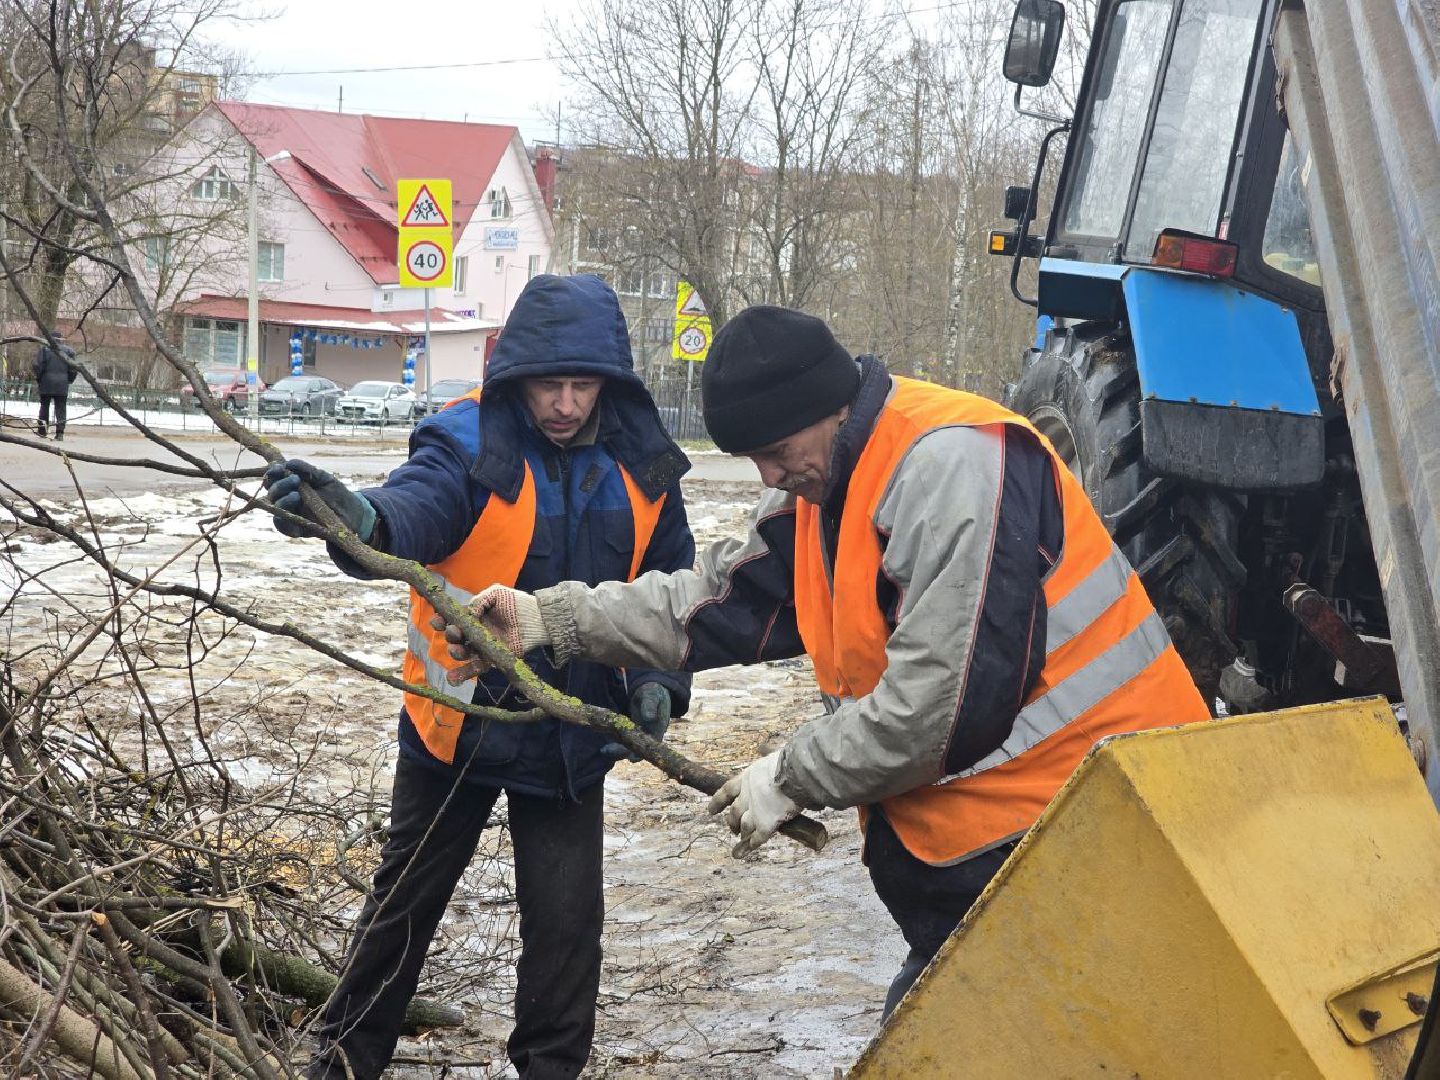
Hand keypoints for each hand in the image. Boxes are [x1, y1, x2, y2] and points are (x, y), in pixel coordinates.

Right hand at [263, 459, 375, 541]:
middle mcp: (287, 500)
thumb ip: (307, 470)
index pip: (274, 479)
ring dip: (282, 500)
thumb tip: (289, 463)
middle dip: (280, 485)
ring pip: (275, 509)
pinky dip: (281, 520)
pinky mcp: (297, 529)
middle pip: (272, 493)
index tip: (279, 468)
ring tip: (296, 494)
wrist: (352, 511)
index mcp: (290, 486)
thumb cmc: (336, 492)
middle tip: (296, 480)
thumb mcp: (323, 478)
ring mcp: (292, 515)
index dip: (273, 473)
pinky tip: (289, 512)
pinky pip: (283, 526)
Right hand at [429, 584, 548, 682]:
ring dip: (456, 653)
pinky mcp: (490, 659)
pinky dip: (462, 675)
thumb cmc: (515, 603)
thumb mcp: (496, 594)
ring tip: (457, 650)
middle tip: (455, 632)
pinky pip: (474, 668)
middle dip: (451, 635)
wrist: (536, 619)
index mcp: (471, 616)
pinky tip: (452, 679)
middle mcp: (473, 632)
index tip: (437, 621)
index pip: (451, 619)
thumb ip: (479, 601)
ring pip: (462, 653)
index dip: (442, 620)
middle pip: (455, 637)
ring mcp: (481, 647)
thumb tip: (468, 614)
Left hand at [602, 683, 671, 760]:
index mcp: (657, 731)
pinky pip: (622, 743)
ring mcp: (639, 736)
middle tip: (606, 750)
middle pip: (635, 752)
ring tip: (603, 750)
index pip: (647, 747)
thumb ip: (650, 705)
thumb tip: (649, 717)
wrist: (650, 692)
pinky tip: (603, 745)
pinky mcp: (630, 733)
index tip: (624, 751)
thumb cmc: (653, 692)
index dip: (636, 752)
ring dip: (616, 751)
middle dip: (621, 753)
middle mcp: (648, 737)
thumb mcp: (652, 695)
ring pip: (627, 749)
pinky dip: (613, 745)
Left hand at [707, 751, 800, 854]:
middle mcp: (747, 796)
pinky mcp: (766, 825)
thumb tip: (763, 747)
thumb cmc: (790, 761)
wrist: (796, 774)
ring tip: (740, 840)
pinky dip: (749, 846)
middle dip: (732, 821)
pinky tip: (742, 852)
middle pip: (734, 812)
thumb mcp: (772, 753)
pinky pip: (755, 839)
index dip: (718, 802)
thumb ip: (766, 752)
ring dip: (741, 835)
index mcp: (747, 777)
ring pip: (743, 827)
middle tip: (732, 828)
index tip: (711, 811)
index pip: (726, 791)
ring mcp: (755, 811)